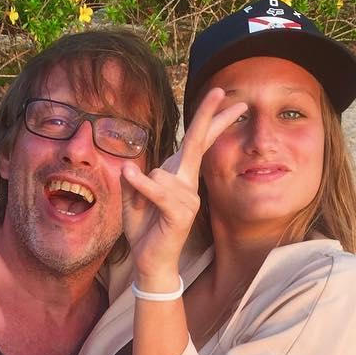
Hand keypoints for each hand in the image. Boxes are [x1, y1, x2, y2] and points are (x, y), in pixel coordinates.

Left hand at [120, 88, 245, 290]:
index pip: (196, 141)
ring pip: (161, 173)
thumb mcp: (131, 199)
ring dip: (143, 187)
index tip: (222, 95)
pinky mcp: (180, 213)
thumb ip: (132, 179)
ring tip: (145, 210)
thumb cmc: (145, 229)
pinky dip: (142, 185)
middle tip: (224, 92)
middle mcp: (187, 183)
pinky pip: (159, 191)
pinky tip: (131, 175)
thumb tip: (131, 165)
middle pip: (198, 142)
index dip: (209, 118)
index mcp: (178, 175)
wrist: (149, 262)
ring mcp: (188, 198)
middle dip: (211, 116)